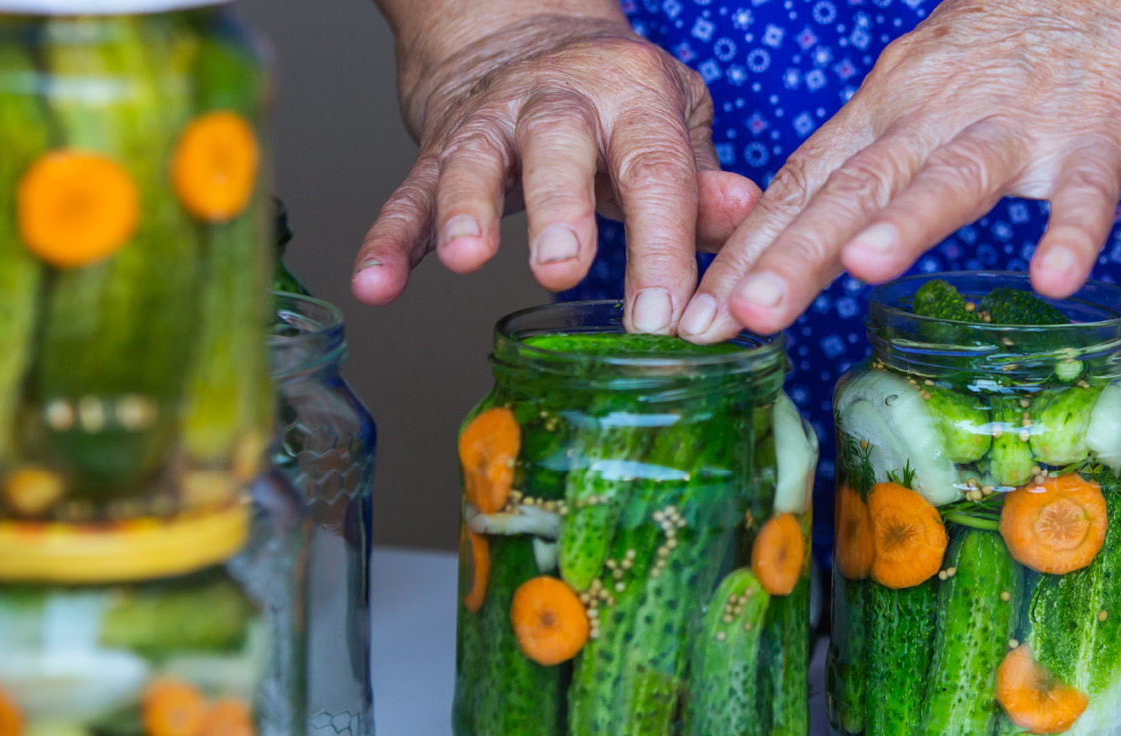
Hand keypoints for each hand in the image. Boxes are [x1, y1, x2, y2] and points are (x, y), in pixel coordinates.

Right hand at [352, 10, 760, 334]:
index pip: (654, 169)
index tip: (665, 313)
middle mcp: (560, 100)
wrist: (524, 36)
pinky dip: (389, 240)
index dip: (661, 243)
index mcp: (633, 95)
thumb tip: (745, 218)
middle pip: (559, 147)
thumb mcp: (675, 124)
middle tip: (563, 266)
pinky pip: (408, 193)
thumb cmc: (616, 103)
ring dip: (467, 210)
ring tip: (468, 258)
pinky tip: (376, 284)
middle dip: (560, 207)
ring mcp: (493, 121)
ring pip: (475, 160)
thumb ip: (704, 180)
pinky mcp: (438, 148)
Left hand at [676, 0, 1120, 339]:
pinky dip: (1071, 230)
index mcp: (889, 107)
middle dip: (793, 253)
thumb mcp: (922, 94)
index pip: (804, 184)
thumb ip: (873, 160)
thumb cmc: (1017, 50)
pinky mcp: (1099, 135)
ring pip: (952, 177)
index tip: (699, 312)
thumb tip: (806, 238)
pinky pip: (1086, 190)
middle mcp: (938, 112)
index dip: (749, 248)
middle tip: (742, 314)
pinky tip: (1053, 276)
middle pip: (854, 187)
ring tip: (864, 267)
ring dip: (908, 220)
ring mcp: (1019, 123)